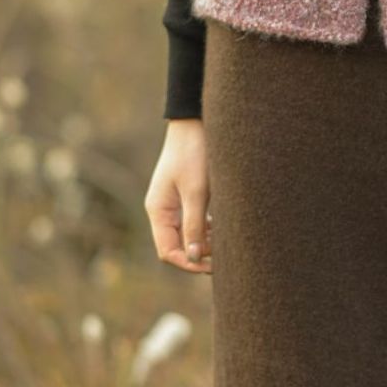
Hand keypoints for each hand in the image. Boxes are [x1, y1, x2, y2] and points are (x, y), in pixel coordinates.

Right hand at [146, 119, 213, 274]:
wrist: (195, 121)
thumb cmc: (194, 153)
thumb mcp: (197, 191)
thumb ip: (195, 225)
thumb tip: (194, 258)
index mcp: (158, 210)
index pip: (168, 251)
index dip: (189, 263)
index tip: (213, 266)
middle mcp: (162, 210)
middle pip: (177, 245)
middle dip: (200, 254)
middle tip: (225, 256)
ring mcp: (174, 202)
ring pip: (188, 234)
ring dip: (206, 241)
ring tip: (228, 239)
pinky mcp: (186, 194)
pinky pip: (194, 220)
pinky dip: (208, 227)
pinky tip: (225, 225)